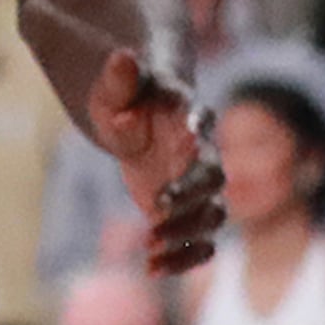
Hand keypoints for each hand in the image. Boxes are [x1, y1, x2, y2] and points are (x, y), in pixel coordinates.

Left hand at [86, 48, 222, 276]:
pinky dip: (181, 260)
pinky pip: (200, 245)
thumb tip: (124, 56)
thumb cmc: (122, 102)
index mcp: (186, 117)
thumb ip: (118, 79)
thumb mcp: (110, 92)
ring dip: (185, 232)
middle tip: (158, 203)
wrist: (132, 124)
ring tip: (148, 243)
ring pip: (212, 218)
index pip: (202, 118)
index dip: (200, 125)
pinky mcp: (189, 214)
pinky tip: (150, 268)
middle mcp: (202, 155)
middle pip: (214, 178)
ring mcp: (199, 188)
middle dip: (191, 193)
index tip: (191, 135)